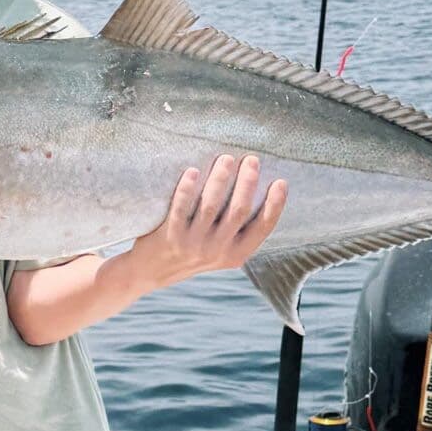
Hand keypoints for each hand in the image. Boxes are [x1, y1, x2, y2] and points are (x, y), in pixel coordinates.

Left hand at [128, 154, 286, 289]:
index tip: (281, 181)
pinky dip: (187, 188)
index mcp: (236, 254)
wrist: (150, 271)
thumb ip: (236, 229)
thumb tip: (257, 187)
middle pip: (238, 211)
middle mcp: (217, 251)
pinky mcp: (170, 237)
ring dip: (220, 180)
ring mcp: (193, 245)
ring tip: (226, 159)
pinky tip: (194, 170)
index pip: (262, 228)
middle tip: (251, 159)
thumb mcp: (220, 250)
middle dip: (247, 183)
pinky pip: (181, 208)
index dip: (275, 205)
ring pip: (210, 206)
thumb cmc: (192, 250)